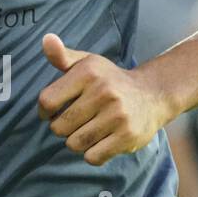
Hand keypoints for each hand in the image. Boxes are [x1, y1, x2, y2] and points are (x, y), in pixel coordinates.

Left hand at [37, 33, 169, 166]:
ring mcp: (117, 115)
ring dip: (77, 142)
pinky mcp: (128, 136)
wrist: (152, 95)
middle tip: (76, 122)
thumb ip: (62, 56)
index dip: (45, 112)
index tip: (52, 112)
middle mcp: (104, 91)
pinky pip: (93, 157)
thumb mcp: (87, 63)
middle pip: (59, 127)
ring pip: (74, 144)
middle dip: (62, 128)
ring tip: (89, 130)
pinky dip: (92, 154)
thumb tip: (46, 39)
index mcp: (88, 72)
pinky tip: (102, 141)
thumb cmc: (109, 81)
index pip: (47, 101)